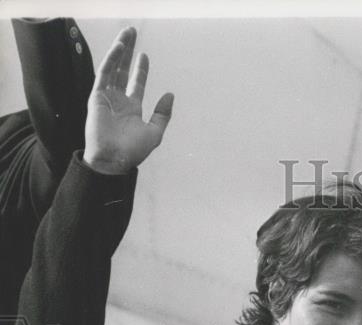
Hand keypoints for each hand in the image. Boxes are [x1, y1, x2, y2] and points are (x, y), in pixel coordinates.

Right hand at [83, 27, 172, 174]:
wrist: (115, 160)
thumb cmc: (134, 151)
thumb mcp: (155, 132)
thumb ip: (163, 114)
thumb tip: (170, 94)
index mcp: (132, 108)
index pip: (136, 83)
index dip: (140, 69)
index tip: (144, 55)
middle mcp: (118, 100)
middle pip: (123, 70)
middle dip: (128, 52)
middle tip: (133, 33)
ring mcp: (107, 97)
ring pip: (113, 68)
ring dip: (119, 50)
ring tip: (127, 34)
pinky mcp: (97, 97)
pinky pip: (104, 74)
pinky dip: (111, 60)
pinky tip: (119, 48)